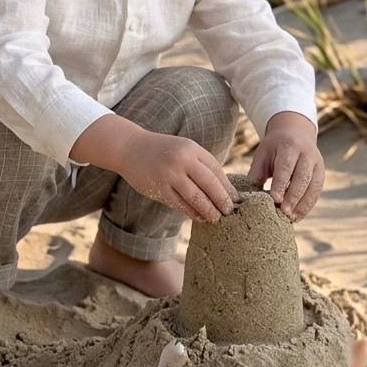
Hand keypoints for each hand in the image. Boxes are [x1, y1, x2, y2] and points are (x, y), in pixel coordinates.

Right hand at [117, 130, 238, 223]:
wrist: (130, 147)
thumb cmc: (162, 151)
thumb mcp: (183, 149)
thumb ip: (200, 165)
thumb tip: (222, 190)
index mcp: (192, 149)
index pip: (216, 171)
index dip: (228, 187)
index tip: (236, 200)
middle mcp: (182, 160)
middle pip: (210, 184)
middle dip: (222, 201)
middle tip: (230, 212)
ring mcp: (169, 174)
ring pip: (196, 198)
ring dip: (209, 211)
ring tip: (216, 219)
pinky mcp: (158, 188)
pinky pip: (179, 204)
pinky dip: (191, 213)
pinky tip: (199, 217)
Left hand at [248, 111, 323, 221]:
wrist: (295, 133)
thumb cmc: (274, 148)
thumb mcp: (263, 154)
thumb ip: (256, 173)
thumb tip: (249, 197)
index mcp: (290, 145)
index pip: (286, 166)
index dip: (281, 184)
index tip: (275, 200)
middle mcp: (307, 153)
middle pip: (302, 177)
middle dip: (293, 196)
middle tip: (283, 212)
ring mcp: (317, 163)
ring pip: (313, 186)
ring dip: (302, 204)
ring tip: (291, 218)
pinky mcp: (322, 172)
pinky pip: (317, 191)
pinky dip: (308, 205)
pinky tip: (298, 216)